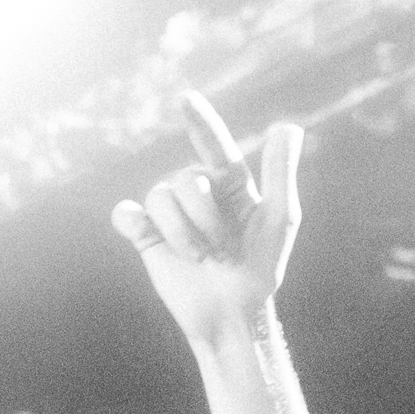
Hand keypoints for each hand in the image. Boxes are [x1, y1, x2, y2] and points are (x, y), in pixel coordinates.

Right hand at [112, 91, 304, 354]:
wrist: (233, 314)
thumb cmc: (262, 268)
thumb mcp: (280, 219)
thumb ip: (281, 172)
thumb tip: (287, 125)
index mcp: (229, 182)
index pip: (213, 143)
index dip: (199, 120)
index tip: (185, 99)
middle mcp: (197, 191)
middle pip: (185, 179)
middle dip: (205, 218)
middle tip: (222, 250)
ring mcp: (170, 214)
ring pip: (159, 197)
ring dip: (182, 234)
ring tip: (200, 258)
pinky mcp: (147, 236)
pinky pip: (127, 214)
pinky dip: (132, 220)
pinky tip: (140, 230)